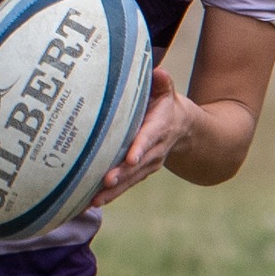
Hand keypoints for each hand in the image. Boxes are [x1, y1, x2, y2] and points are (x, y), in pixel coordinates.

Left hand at [96, 67, 200, 203]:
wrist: (182, 129)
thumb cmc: (166, 105)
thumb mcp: (167, 92)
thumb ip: (162, 83)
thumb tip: (158, 72)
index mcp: (159, 128)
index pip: (149, 138)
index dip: (140, 148)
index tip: (130, 158)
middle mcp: (155, 150)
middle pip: (137, 165)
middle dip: (122, 174)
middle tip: (107, 181)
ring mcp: (148, 164)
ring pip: (130, 179)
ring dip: (113, 190)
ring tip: (96, 199)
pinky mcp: (139, 173)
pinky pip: (125, 186)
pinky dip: (110, 195)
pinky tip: (92, 203)